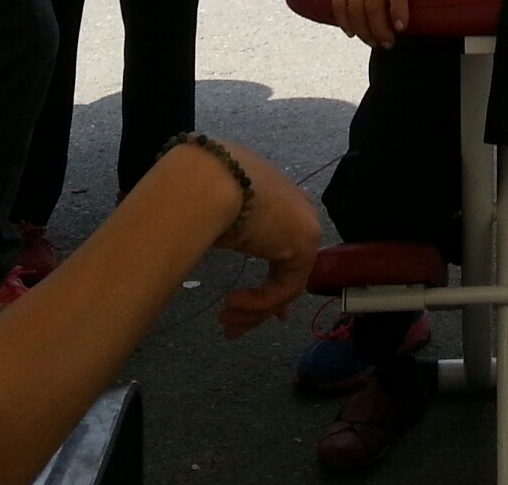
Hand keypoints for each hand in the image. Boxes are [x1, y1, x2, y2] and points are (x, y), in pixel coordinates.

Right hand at [208, 142, 320, 337]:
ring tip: (224, 321)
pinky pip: (283, 288)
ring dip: (252, 310)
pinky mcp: (304, 245)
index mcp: (277, 198)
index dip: (272, 281)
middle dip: (261, 306)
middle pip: (287, 270)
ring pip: (285, 284)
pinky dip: (257, 302)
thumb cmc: (202, 190)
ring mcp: (305, 227)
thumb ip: (232, 238)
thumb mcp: (218, 220)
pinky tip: (230, 303)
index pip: (284, 247)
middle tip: (233, 327)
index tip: (258, 306)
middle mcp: (297, 210)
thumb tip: (218, 251)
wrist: (209, 180)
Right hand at [331, 0, 439, 47]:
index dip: (398, 10)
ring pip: (355, 8)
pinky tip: (353, 33)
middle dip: (380, 29)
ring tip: (374, 42)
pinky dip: (343, 21)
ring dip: (364, 30)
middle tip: (388, 44)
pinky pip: (338, 4)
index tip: (401, 28)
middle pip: (373, 5)